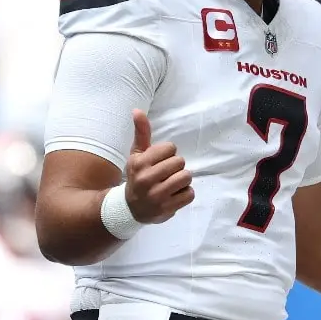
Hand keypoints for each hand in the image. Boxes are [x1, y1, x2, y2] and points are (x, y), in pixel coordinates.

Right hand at [124, 109, 194, 223]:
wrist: (130, 208)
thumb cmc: (137, 176)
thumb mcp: (137, 154)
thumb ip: (141, 132)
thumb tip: (137, 110)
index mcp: (140, 163)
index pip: (170, 148)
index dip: (168, 153)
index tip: (160, 161)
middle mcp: (147, 179)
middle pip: (180, 162)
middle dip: (176, 167)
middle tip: (166, 173)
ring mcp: (157, 196)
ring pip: (186, 177)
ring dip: (183, 180)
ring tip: (172, 183)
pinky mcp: (167, 209)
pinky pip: (190, 194)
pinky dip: (185, 193)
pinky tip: (174, 194)